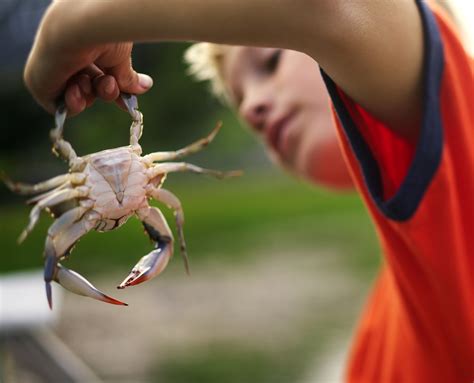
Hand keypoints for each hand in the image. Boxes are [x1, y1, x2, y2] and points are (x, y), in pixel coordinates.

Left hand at [23, 4, 152, 115]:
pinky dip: (74, 104)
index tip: (126, 97)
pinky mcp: (39, 84)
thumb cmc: (103, 33)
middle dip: (104, 91)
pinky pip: (60, 107)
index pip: (99, 74)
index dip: (113, 87)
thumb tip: (145, 87)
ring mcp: (52, 71)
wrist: (81, 27)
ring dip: (91, 95)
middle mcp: (66, 57)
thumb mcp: (121, 58)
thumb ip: (127, 76)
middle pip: (90, 88)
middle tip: (111, 84)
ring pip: (78, 98)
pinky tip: (78, 87)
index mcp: (83, 46)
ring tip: (93, 81)